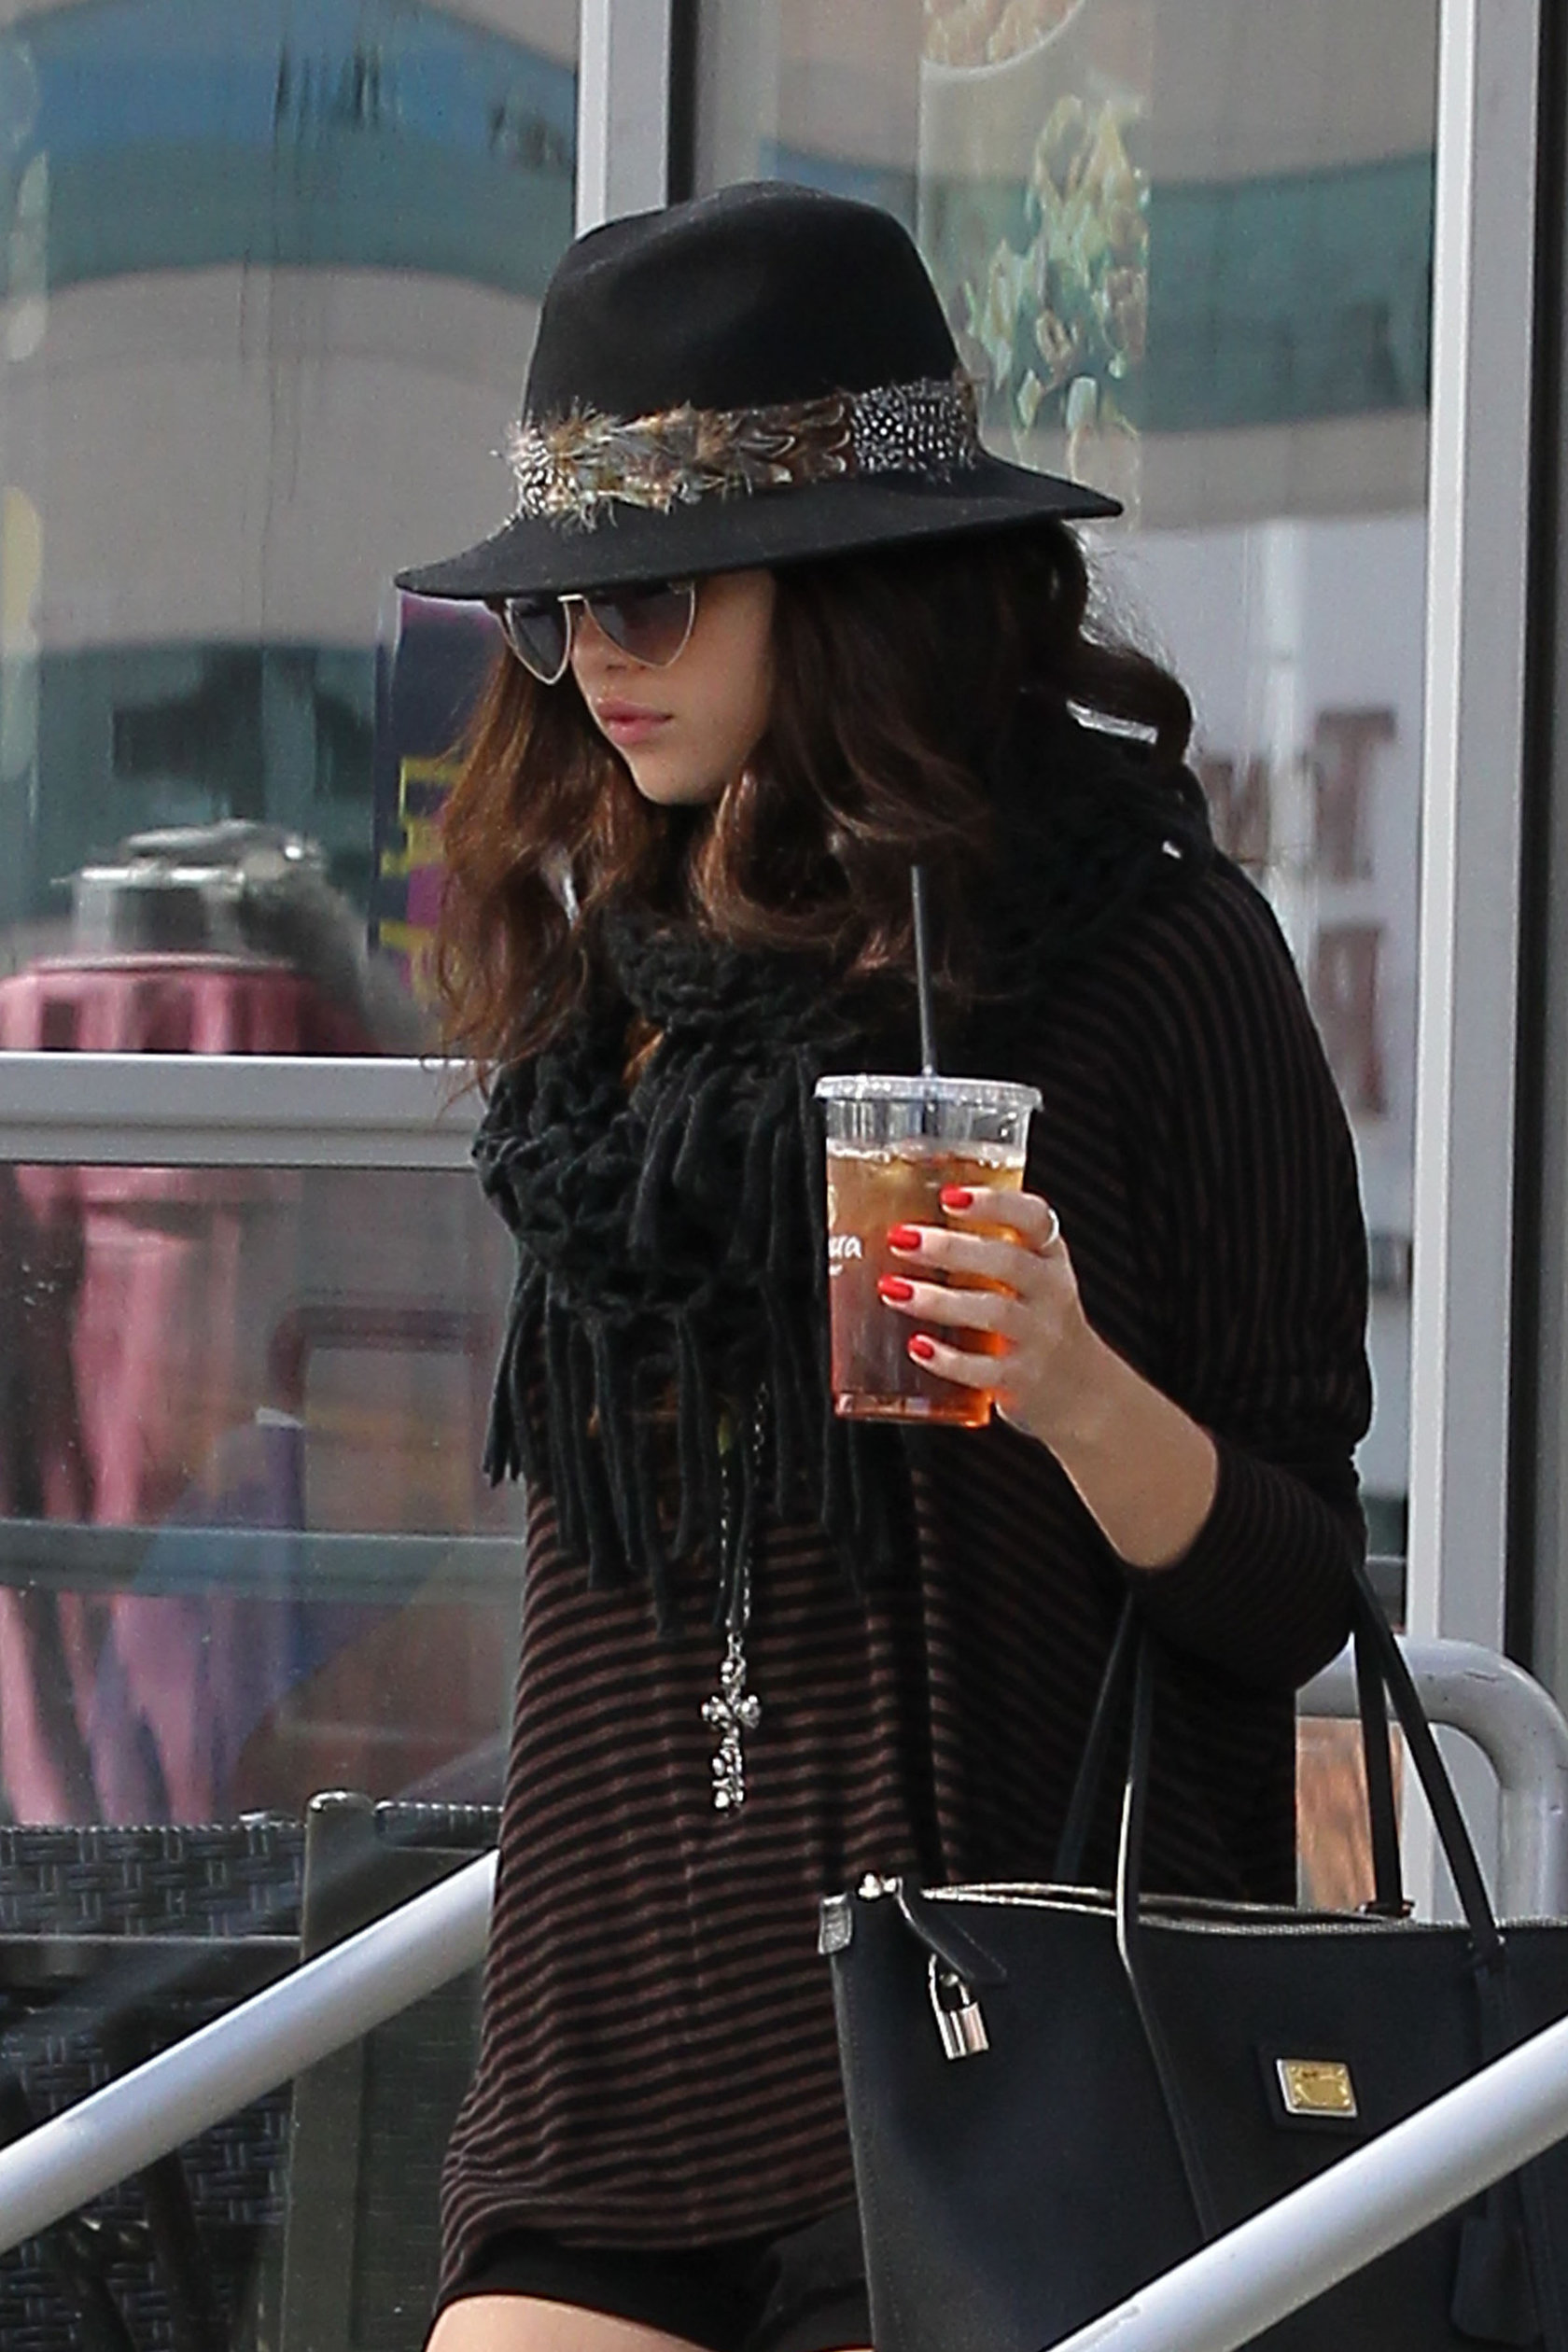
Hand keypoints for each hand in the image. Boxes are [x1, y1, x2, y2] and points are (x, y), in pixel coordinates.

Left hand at [878, 1186, 1101, 1451]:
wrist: (1079, 1389)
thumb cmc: (1035, 1318)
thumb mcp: (1029, 1275)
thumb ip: (985, 1248)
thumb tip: (904, 1226)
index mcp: (1048, 1256)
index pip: (1034, 1218)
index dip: (994, 1203)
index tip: (948, 1196)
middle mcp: (1050, 1292)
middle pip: (1007, 1262)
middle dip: (950, 1248)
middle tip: (901, 1239)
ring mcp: (1039, 1337)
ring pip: (994, 1312)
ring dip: (939, 1300)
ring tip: (893, 1290)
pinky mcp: (1022, 1380)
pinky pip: (985, 1370)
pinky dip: (948, 1359)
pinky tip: (917, 1346)